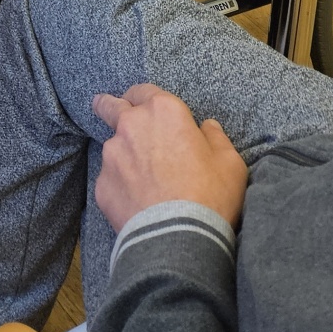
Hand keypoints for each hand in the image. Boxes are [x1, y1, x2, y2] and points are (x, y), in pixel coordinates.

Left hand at [93, 86, 248, 231]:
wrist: (179, 240)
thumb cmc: (210, 196)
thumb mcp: (230, 163)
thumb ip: (216, 137)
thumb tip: (207, 127)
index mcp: (164, 111)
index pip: (145, 91)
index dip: (143, 97)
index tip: (140, 103)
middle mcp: (132, 125)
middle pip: (110, 106)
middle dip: (107, 105)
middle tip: (105, 108)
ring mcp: (113, 155)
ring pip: (112, 147)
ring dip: (122, 155)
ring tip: (140, 178)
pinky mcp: (102, 184)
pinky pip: (110, 179)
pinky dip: (120, 186)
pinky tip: (135, 202)